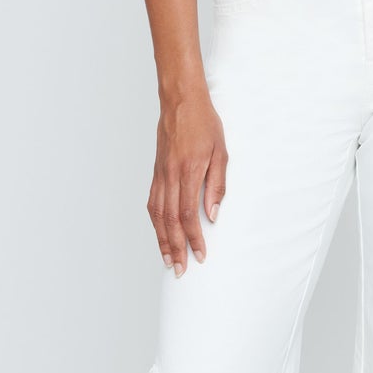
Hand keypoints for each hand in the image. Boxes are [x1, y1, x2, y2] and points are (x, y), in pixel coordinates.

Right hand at [148, 88, 226, 275]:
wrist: (180, 101)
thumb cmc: (204, 124)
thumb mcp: (220, 152)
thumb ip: (217, 186)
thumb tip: (213, 216)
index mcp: (188, 171)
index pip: (189, 214)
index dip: (194, 238)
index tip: (200, 255)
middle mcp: (170, 176)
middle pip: (170, 220)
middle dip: (175, 248)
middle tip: (180, 270)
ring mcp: (160, 175)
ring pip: (157, 215)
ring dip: (162, 240)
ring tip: (168, 260)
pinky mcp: (156, 172)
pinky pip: (152, 203)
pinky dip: (155, 223)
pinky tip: (160, 234)